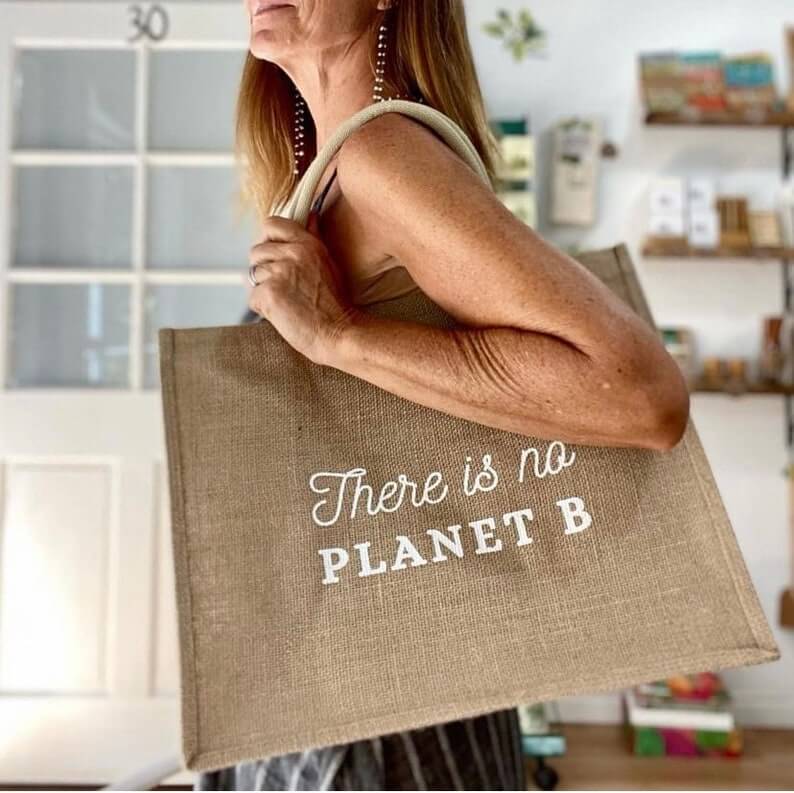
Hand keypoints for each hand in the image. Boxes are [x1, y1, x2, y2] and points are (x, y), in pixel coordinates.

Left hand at [246, 211, 358, 365]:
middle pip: (256, 252)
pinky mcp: (269, 294)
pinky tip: (282, 313)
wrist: (339, 333)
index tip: (274, 254)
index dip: (267, 239)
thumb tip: (311, 215)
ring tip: (286, 301)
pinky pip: (252, 298)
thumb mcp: (329, 262)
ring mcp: (279, 273)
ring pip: (252, 275)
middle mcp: (292, 254)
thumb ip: (314, 237)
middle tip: (284, 286)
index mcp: (306, 244)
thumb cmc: (335, 304)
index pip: (270, 224)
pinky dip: (263, 308)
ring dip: (264, 290)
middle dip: (264, 269)